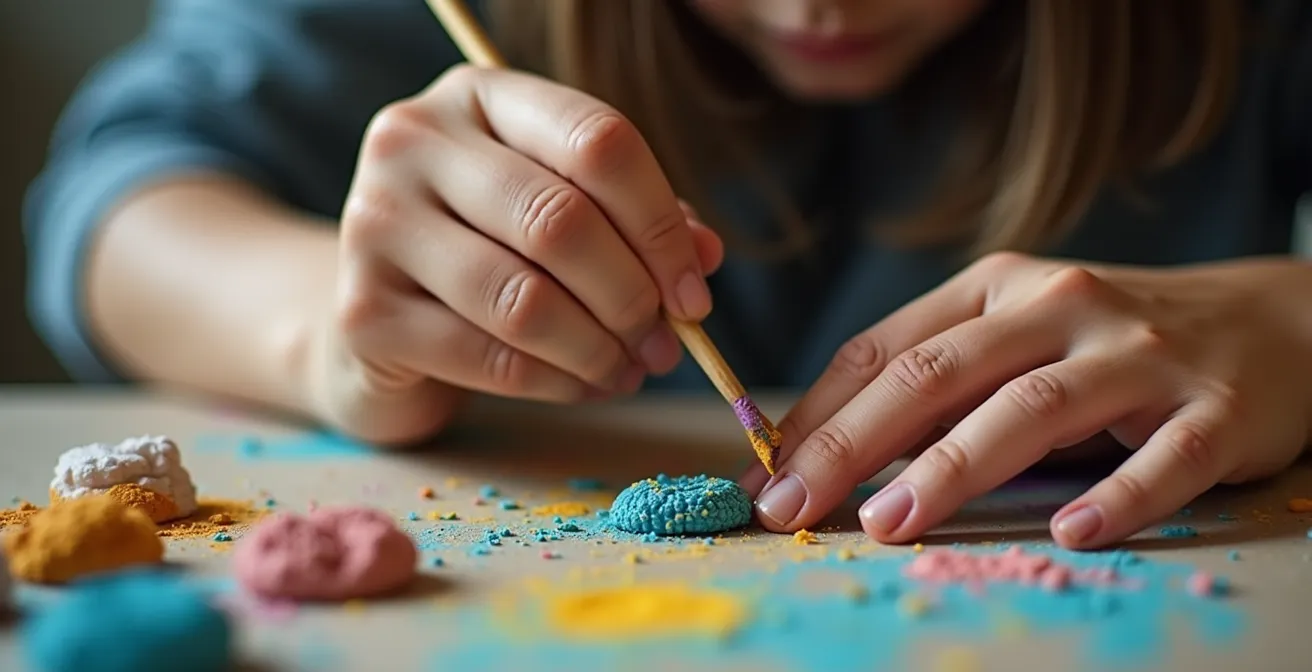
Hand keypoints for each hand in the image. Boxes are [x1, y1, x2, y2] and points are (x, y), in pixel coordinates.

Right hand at [306, 65, 723, 444]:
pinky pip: (490, 357)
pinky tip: (584, 386)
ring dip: (597, 348)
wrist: (383, 319)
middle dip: (632, 296)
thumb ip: (634, 224)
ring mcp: (376, 223)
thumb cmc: (492, 252)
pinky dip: (556, 382)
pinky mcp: (364, 311)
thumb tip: (703, 257)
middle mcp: (414, 142)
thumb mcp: (563, 213)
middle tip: (665, 342)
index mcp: (480, 96)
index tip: (694, 290)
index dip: (660, 224)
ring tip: (629, 369)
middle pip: (560, 220)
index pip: (596, 141)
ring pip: (524, 299)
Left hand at [741, 252, 1311, 548]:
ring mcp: (1140, 355)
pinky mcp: (1215, 409)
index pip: (887, 347)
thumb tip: (824, 447)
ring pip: (1032, 409)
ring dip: (952, 468)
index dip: (819, 412)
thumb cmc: (1110, 342)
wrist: (1269, 322)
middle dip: (854, 443)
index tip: (764, 472)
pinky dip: (1117, 497)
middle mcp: (1061, 306)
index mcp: (998, 288)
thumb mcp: (1017, 336)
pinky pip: (1162, 460)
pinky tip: (1072, 533)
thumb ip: (937, 382)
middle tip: (794, 505)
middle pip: (938, 373)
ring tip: (889, 523)